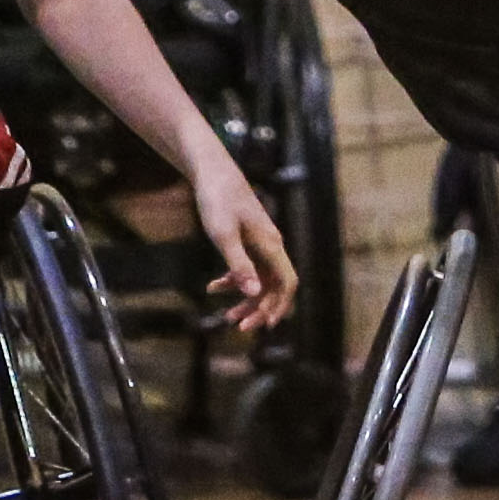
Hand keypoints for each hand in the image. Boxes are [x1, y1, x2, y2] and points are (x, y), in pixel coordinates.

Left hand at [189, 156, 299, 334]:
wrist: (211, 172)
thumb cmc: (218, 200)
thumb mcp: (224, 235)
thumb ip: (239, 265)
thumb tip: (254, 293)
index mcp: (271, 245)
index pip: (287, 283)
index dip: (279, 306)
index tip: (265, 325)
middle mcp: (271, 246)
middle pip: (274, 286)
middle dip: (258, 308)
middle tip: (238, 327)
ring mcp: (260, 244)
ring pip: (260, 280)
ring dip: (246, 299)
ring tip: (226, 316)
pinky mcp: (248, 241)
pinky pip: (248, 269)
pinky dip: (234, 281)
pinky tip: (214, 288)